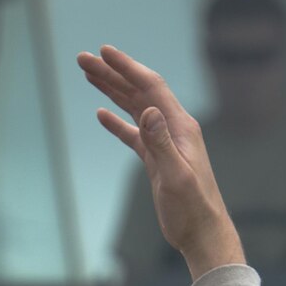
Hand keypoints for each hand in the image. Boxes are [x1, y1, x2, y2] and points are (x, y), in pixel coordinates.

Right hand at [77, 45, 244, 279]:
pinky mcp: (157, 159)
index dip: (127, 67)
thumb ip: (161, 144)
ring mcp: (164, 142)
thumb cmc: (193, 209)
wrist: (202, 233)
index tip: (104, 52)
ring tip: (89, 75)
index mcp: (180, 127)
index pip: (151, 87)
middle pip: (139, 91)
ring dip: (112, 91)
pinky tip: (101, 114)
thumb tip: (149, 111)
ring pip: (135, 108)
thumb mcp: (176, 176)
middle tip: (83, 59)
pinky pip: (134, 133)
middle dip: (112, 73)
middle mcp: (173, 128)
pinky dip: (117, 122)